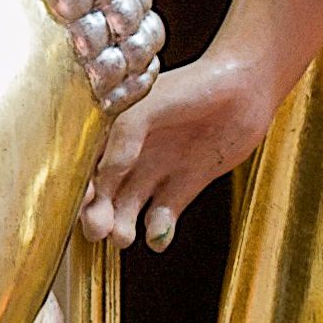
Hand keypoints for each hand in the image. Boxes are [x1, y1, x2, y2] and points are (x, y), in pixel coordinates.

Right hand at [80, 56, 269, 252]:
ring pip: (128, 210)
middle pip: (103, 195)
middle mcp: (130, 154)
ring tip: (123, 236)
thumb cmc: (193, 86)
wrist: (244, 86)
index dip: (78, 187)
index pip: (83, 166)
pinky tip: (157, 236)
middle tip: (99, 229)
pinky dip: (157, 232)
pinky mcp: (184, 185)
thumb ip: (123, 137)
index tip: (80, 202)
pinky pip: (162, 218)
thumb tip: (106, 178)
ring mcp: (157, 171)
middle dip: (96, 215)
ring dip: (121, 227)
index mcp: (111, 131)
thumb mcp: (148, 105)